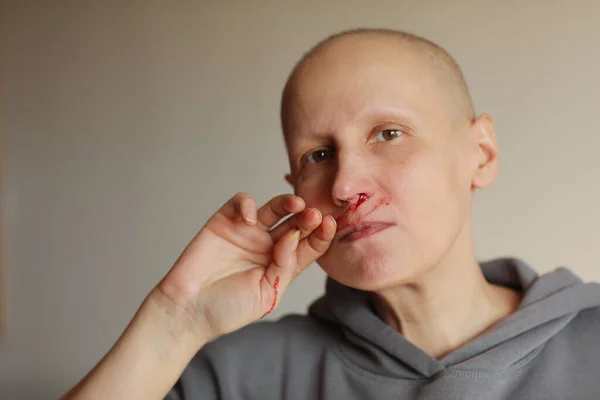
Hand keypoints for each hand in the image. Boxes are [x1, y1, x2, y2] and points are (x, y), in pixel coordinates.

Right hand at [154, 192, 335, 340]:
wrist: (188, 310)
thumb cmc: (228, 309)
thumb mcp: (267, 294)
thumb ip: (284, 266)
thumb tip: (294, 236)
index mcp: (283, 264)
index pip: (309, 245)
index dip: (322, 234)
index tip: (330, 226)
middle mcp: (268, 245)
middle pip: (296, 223)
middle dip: (308, 218)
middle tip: (315, 215)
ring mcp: (248, 232)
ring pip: (274, 208)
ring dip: (287, 202)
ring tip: (296, 205)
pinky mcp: (226, 222)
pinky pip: (242, 203)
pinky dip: (249, 205)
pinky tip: (252, 219)